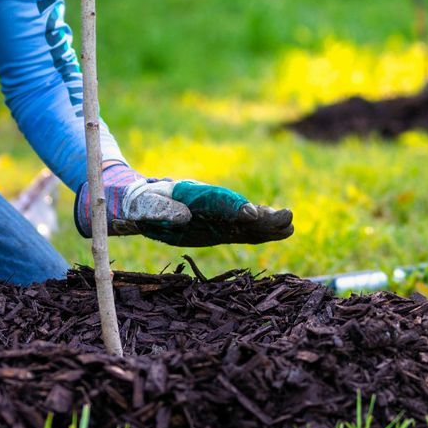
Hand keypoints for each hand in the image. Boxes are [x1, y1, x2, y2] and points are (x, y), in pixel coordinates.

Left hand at [75, 161, 294, 247]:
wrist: (138, 201)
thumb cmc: (138, 202)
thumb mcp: (142, 204)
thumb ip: (159, 208)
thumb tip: (183, 216)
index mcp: (190, 194)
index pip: (216, 200)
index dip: (234, 206)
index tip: (250, 213)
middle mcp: (208, 203)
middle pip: (238, 209)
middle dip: (261, 214)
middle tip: (286, 217)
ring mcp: (215, 215)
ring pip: (245, 220)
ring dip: (267, 224)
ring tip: (289, 226)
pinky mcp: (218, 227)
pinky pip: (242, 230)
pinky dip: (260, 231)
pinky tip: (280, 232)